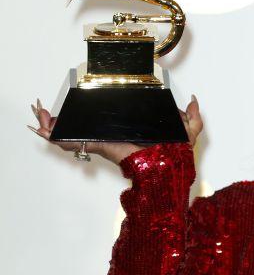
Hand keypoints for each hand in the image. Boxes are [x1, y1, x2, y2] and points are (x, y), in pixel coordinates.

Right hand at [27, 95, 202, 164]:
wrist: (169, 175)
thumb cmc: (178, 159)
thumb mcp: (189, 133)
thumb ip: (193, 117)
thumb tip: (193, 99)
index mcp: (133, 131)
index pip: (110, 119)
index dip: (92, 110)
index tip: (79, 103)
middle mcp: (118, 137)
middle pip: (87, 125)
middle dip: (63, 120)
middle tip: (45, 111)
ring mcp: (108, 143)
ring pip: (76, 134)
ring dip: (54, 125)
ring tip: (38, 116)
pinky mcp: (103, 147)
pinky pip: (77, 143)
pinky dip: (59, 136)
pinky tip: (44, 129)